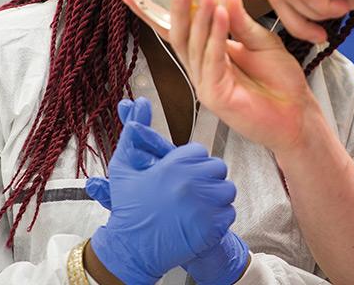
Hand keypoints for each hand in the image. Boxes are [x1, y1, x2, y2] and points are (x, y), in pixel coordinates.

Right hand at [86, 98, 238, 284]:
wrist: (131, 250)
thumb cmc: (129, 209)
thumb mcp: (124, 168)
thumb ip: (133, 134)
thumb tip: (138, 103)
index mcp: (175, 165)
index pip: (199, 152)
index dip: (190, 164)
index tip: (181, 176)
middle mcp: (192, 183)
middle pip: (216, 169)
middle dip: (205, 179)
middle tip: (189, 191)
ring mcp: (205, 206)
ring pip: (226, 190)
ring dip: (214, 198)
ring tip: (194, 207)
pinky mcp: (213, 227)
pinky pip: (229, 213)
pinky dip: (218, 218)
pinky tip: (199, 222)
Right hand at [125, 0, 318, 154]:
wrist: (297, 114)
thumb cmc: (280, 80)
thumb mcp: (261, 41)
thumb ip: (241, 22)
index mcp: (209, 54)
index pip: (179, 30)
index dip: (156, 13)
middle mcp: (202, 68)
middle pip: (181, 36)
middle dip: (178, 9)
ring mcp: (205, 83)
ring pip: (195, 46)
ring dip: (200, 18)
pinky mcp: (215, 95)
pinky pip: (213, 59)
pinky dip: (216, 36)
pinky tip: (220, 14)